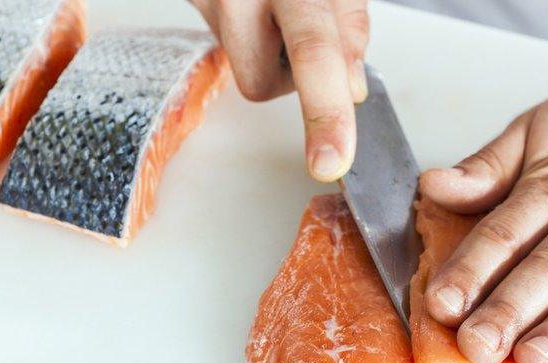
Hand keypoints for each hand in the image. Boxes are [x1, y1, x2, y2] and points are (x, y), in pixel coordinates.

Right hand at [191, 0, 368, 181]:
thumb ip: (348, 27)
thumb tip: (351, 89)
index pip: (313, 49)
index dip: (326, 111)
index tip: (332, 160)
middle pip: (264, 81)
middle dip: (305, 94)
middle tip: (323, 135)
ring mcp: (209, 3)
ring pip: (253, 77)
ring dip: (279, 62)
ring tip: (281, 18)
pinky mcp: (196, 8)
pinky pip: (240, 57)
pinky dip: (260, 47)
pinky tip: (263, 17)